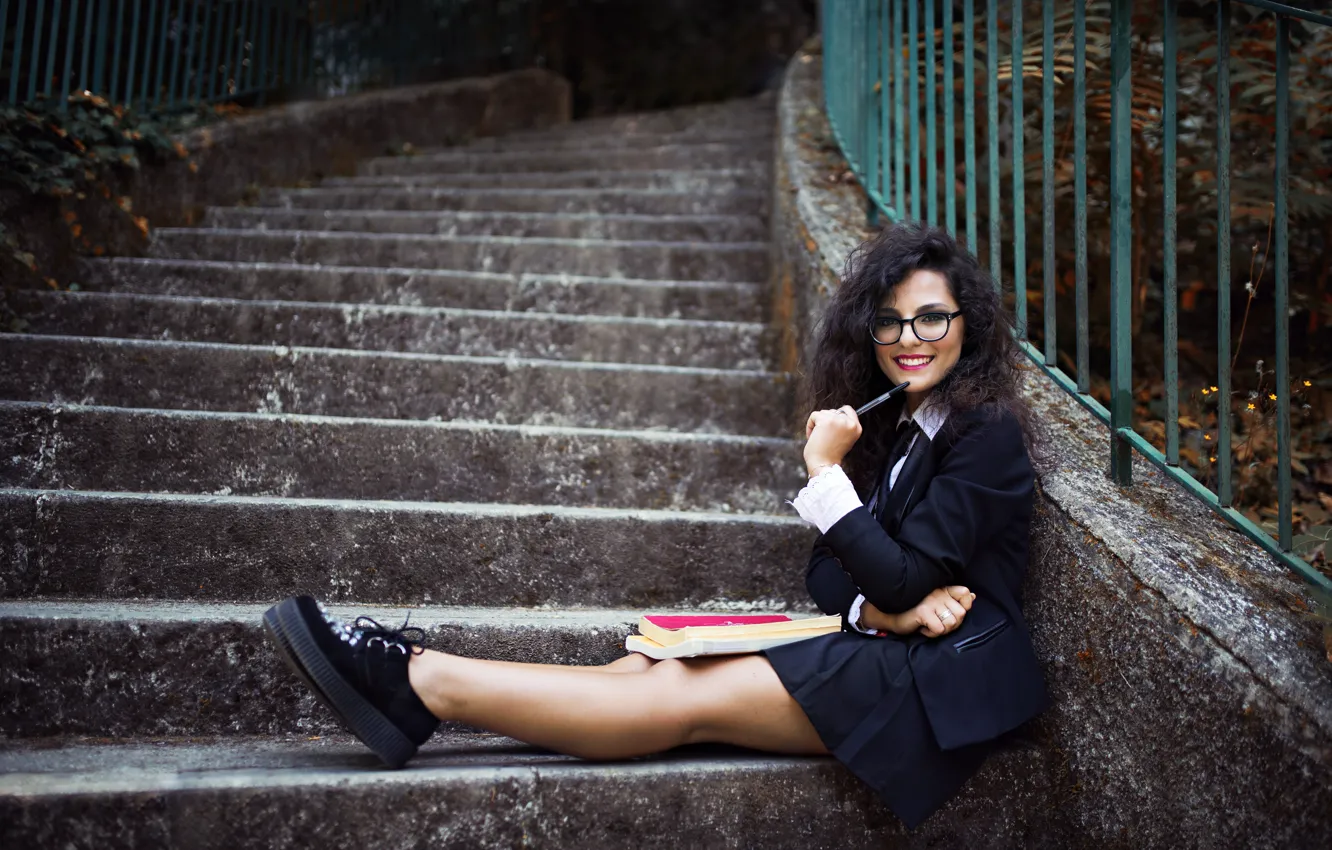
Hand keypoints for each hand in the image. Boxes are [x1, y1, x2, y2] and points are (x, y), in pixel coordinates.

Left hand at [804, 406, 862, 475]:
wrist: (824, 464)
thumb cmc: (831, 455)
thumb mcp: (845, 439)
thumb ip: (843, 427)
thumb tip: (834, 415)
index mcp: (857, 428)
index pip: (848, 410)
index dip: (837, 413)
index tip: (830, 421)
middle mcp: (850, 423)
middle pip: (833, 411)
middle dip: (826, 421)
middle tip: (823, 436)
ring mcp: (838, 420)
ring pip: (823, 413)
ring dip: (817, 424)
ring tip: (819, 438)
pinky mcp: (826, 420)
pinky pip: (814, 416)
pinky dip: (810, 425)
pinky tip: (812, 436)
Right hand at [859, 587, 974, 636]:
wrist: (890, 615)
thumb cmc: (914, 611)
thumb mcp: (936, 604)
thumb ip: (955, 600)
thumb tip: (972, 596)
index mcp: (943, 589)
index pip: (965, 593)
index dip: (964, 606)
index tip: (950, 613)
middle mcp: (938, 593)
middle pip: (961, 614)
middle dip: (951, 624)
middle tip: (937, 623)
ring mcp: (931, 601)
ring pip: (952, 623)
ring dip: (941, 630)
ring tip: (929, 625)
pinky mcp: (923, 611)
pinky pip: (939, 629)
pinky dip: (932, 633)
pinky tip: (923, 628)